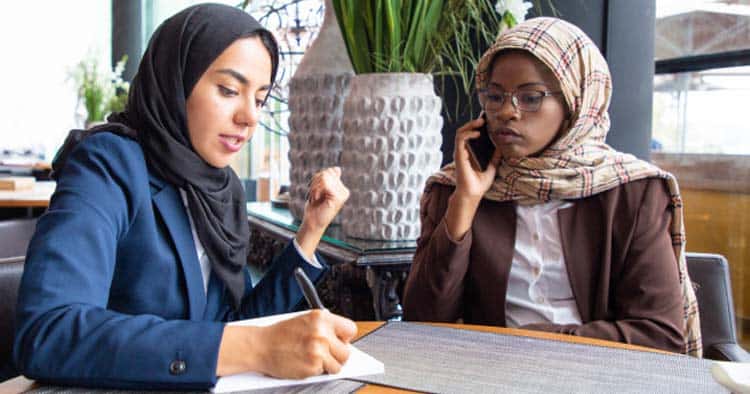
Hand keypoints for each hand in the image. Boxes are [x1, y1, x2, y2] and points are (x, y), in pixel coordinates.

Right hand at [217, 310, 357, 377]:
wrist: (260, 346)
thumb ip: (324, 327)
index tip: (340, 341)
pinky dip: (316, 371)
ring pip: (338, 365)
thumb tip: (342, 339)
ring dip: (328, 365)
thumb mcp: (305, 321)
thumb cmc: (280, 334)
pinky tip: (304, 363)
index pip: (350, 329)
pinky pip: (324, 373)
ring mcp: (318, 351)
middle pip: (347, 352)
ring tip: (314, 359)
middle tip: (325, 353)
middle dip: (338, 355)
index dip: (345, 337)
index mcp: (321, 318)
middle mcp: (322, 333)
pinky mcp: (312, 366)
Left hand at [296, 167, 349, 258]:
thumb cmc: (315, 206)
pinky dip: (316, 190)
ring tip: (314, 197)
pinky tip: (316, 198)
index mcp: (342, 188)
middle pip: (327, 173)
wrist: (313, 221)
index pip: (330, 171)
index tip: (315, 189)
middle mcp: (344, 191)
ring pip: (325, 177)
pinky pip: (325, 183)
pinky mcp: (338, 197)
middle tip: (313, 195)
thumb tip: (338, 169)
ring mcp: (342, 194)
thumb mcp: (320, 188)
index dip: (318, 177)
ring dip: (314, 186)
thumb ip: (328, 178)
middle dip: (315, 182)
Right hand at [444, 117, 502, 240]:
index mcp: (470, 153)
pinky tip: (477, 133)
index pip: (471, 135)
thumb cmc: (480, 183)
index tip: (487, 121)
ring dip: (470, 125)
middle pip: (465, 131)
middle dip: (473, 123)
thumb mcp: (492, 166)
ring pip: (461, 132)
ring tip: (480, 122)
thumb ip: (495, 156)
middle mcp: (464, 151)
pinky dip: (468, 133)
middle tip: (484, 119)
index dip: (477, 127)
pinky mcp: (459, 155)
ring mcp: (460, 152)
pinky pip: (460, 139)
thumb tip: (502, 146)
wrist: (473, 193)